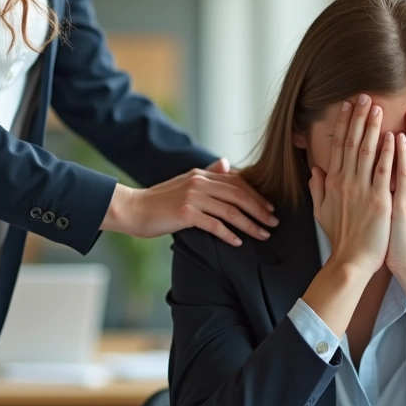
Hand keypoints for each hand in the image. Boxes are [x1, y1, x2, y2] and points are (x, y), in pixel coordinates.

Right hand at [101, 158, 277, 245]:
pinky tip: (238, 243)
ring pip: (231, 211)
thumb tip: (227, 163)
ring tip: (263, 235)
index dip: (257, 195)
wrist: (132, 209)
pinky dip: (229, 234)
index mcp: (201, 174)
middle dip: (260, 210)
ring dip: (250, 224)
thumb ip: (207, 174)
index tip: (270, 209)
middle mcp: (199, 183)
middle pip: (239, 195)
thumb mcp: (184, 182)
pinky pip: (214, 224)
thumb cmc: (159, 200)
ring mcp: (192, 197)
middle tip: (274, 223)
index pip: (237, 182)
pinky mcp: (185, 213)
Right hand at [309, 94, 394, 277]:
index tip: (348, 106)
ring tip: (377, 107)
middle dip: (358, 117)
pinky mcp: (379, 200)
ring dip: (372, 127)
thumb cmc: (341, 238)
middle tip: (364, 96)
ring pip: (366, 151)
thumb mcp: (322, 212)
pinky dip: (388, 152)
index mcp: (333, 183)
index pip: (338, 146)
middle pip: (351, 142)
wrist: (351, 261)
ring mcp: (362, 190)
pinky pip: (383, 171)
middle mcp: (346, 182)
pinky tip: (393, 136)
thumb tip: (315, 170)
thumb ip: (318, 189)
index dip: (344, 124)